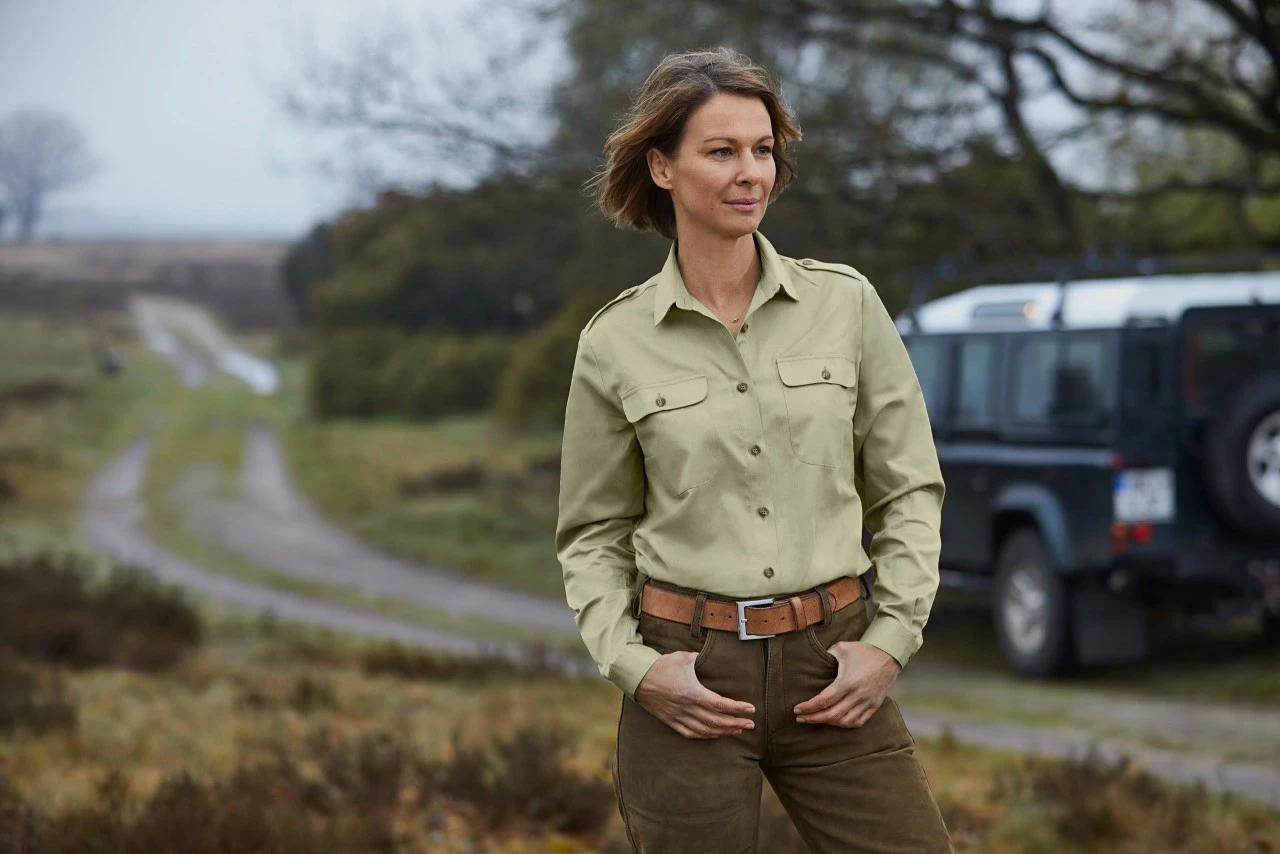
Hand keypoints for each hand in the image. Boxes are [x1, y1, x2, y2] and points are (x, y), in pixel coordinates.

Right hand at [633, 651, 755, 738]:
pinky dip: (706, 736)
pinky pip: (691, 734)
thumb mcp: (683, 658)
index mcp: (693, 693)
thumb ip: (700, 659)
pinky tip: (715, 735)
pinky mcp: (671, 721)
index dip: (737, 709)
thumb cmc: (661, 666)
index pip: (721, 705)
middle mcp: (688, 708)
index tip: (751, 709)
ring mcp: (679, 717)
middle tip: (750, 723)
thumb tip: (713, 656)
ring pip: (706, 730)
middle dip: (736, 723)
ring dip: (724, 732)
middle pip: (717, 721)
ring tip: (738, 730)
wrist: (637, 678)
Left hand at [793, 641, 900, 727]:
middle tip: (800, 718)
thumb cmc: (863, 650)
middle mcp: (857, 696)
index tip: (796, 709)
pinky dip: (844, 725)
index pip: (823, 701)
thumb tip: (812, 664)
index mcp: (847, 682)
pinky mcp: (874, 706)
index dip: (808, 707)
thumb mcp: (841, 649)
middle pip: (831, 715)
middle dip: (813, 718)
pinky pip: (858, 722)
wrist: (889, 654)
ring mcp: (867, 703)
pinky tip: (835, 722)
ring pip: (844, 722)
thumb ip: (825, 657)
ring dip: (828, 723)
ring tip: (816, 718)